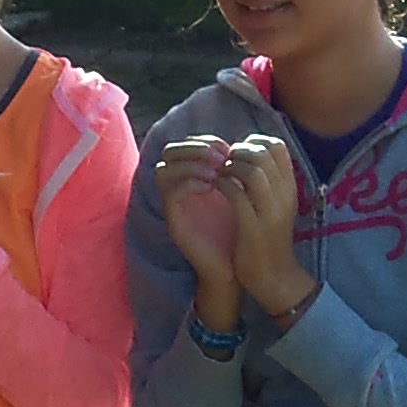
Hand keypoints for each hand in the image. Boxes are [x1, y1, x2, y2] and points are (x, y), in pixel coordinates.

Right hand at [155, 135, 244, 306]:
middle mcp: (178, 186)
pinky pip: (169, 192)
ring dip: (191, 165)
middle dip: (195, 148)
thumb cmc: (239, 228)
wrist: (235, 265)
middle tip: (220, 158)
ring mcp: (173, 203)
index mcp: (193, 176)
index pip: (187, 144)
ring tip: (216, 173)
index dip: (206, 141)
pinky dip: (188, 184)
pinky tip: (210, 188)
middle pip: (169, 151)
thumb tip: (242, 145)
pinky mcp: (172, 219)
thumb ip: (235, 169)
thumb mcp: (240, 192)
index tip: (228, 149)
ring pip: (164, 169)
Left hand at [222, 135, 314, 319]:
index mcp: (290, 187)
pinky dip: (223, 186)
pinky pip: (237, 195)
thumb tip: (248, 153)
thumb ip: (267, 180)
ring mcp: (271, 211)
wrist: (273, 276)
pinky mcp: (253, 227)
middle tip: (225, 162)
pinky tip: (215, 188)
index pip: (277, 147)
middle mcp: (284, 195)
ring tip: (220, 174)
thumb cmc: (269, 237)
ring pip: (253, 172)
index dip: (253, 142)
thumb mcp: (276, 204)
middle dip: (239, 152)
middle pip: (264, 154)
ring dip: (231, 168)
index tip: (238, 152)